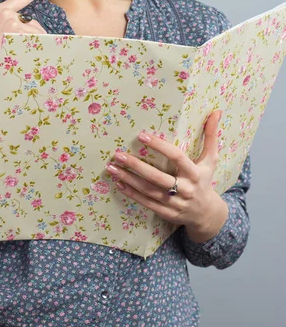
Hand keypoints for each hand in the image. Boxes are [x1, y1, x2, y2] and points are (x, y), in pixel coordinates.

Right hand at [0, 0, 56, 90]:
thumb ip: (12, 26)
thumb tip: (35, 27)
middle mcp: (4, 12)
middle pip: (34, 25)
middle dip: (32, 40)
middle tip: (14, 53)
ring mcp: (10, 20)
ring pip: (36, 34)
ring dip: (32, 47)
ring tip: (12, 55)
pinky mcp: (15, 30)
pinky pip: (35, 40)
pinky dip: (33, 50)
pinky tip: (17, 55)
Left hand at [106, 110, 228, 240]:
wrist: (207, 214)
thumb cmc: (205, 181)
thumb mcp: (211, 160)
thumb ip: (211, 136)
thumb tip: (216, 112)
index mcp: (195, 174)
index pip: (177, 157)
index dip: (160, 146)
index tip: (142, 135)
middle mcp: (185, 189)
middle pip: (157, 177)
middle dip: (136, 166)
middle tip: (118, 154)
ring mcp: (175, 204)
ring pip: (148, 191)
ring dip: (128, 179)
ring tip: (112, 167)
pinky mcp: (166, 213)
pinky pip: (146, 203)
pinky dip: (131, 193)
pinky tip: (118, 183)